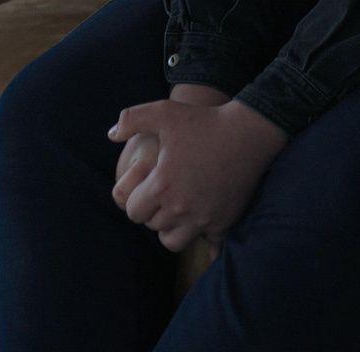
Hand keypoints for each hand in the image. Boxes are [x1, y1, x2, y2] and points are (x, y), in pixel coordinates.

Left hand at [108, 93, 287, 253]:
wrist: (249, 132)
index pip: (134, 211)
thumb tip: (110, 135)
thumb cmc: (205, 121)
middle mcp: (181, 208)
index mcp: (162, 185)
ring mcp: (204, 218)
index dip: (136, 200)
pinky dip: (203, 241)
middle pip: (153, 226)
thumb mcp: (165, 112)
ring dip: (172, 229)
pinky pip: (209, 247)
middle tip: (164, 195)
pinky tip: (203, 228)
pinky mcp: (224, 222)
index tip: (148, 187)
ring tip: (179, 209)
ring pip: (174, 241)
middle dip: (154, 213)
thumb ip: (131, 120)